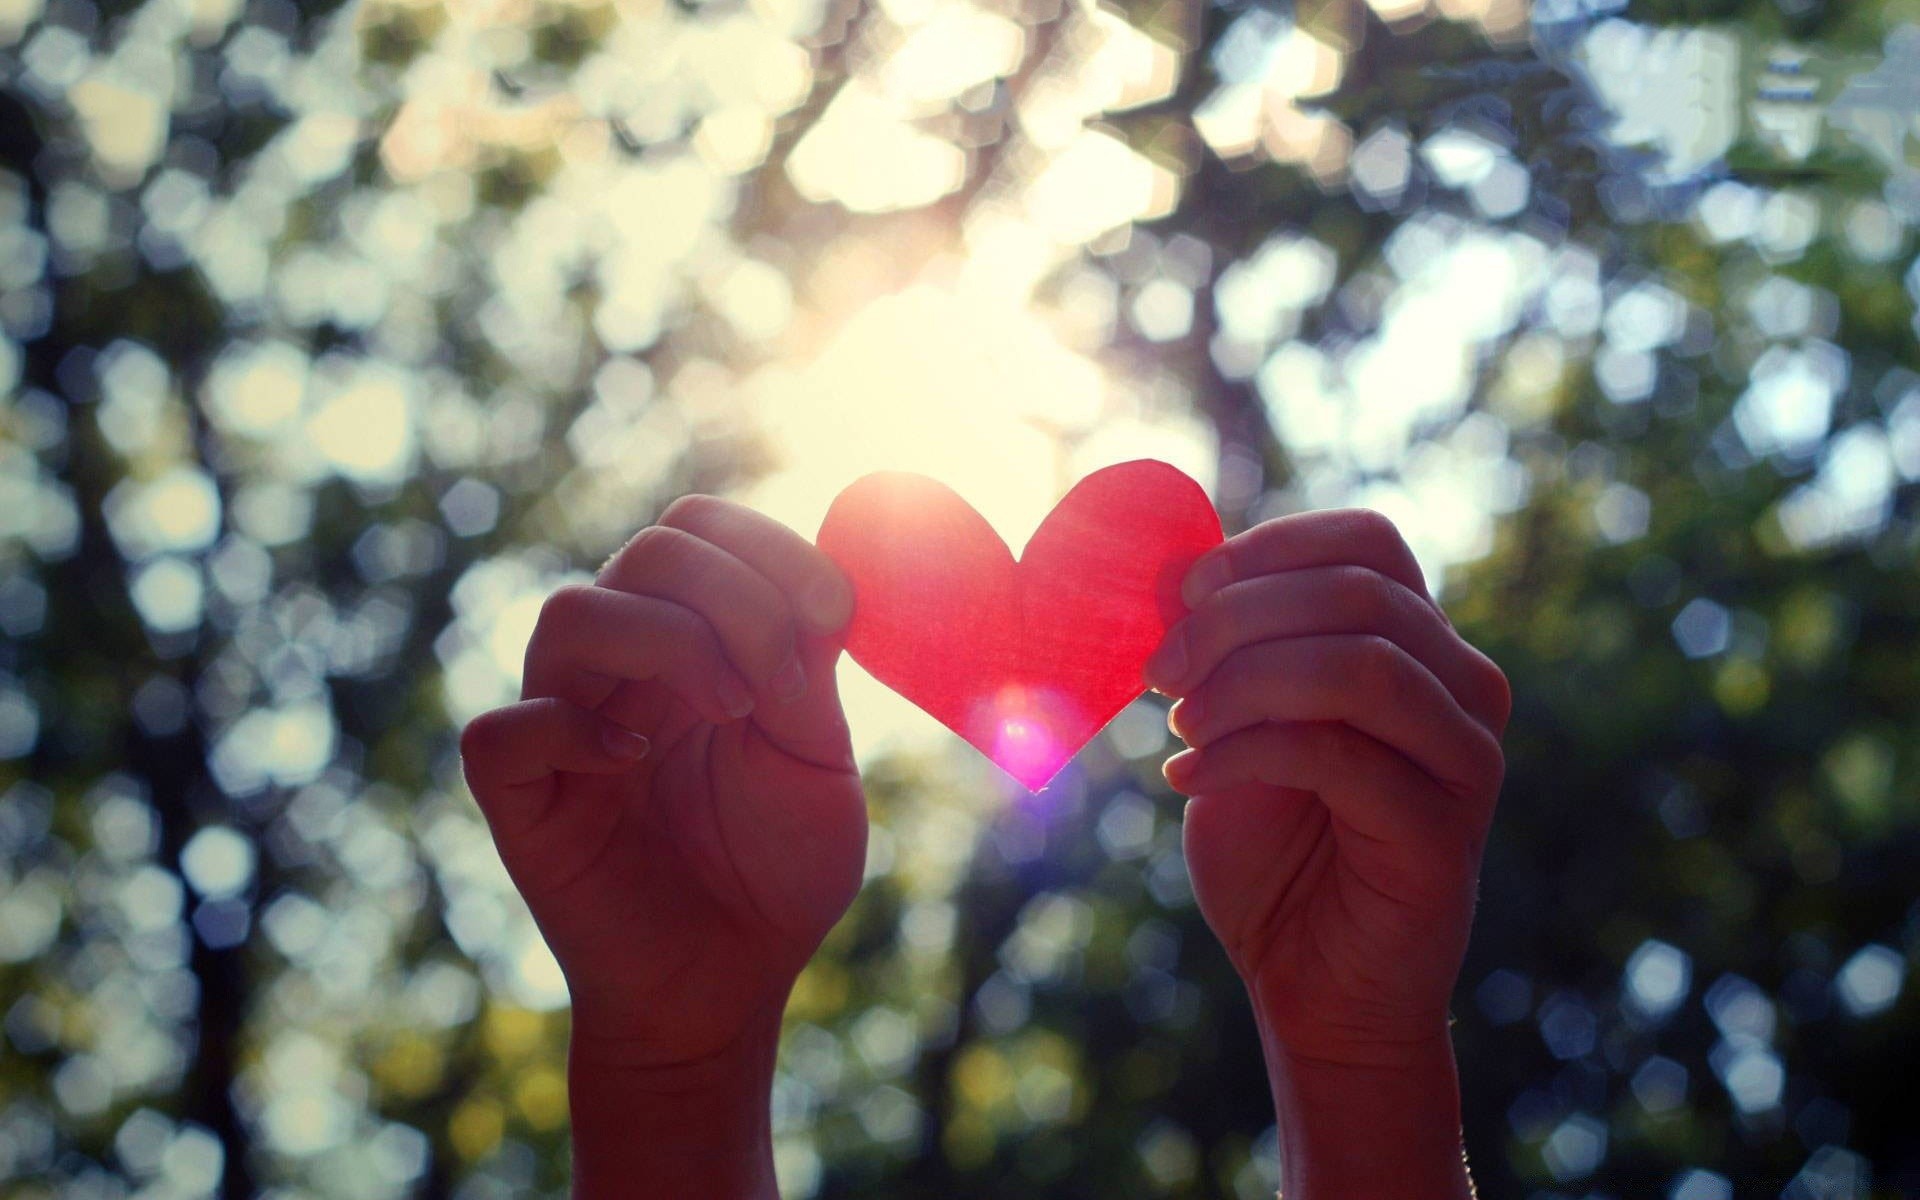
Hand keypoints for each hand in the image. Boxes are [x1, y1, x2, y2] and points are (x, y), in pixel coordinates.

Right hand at [459, 496, 865, 1196]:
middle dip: (734, 595)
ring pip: (572, 614)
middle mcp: (620, 666)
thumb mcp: (816, 760)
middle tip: (777, 684)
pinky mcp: (519, 796)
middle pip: (647, 551)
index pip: (701, 529)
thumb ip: (807, 668)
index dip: (768, 547)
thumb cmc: (776, 874)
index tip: (835, 616)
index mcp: (692, 640)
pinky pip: (506, 729)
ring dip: (667, 642)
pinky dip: (573, 730)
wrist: (732, 987)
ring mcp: (563, 724)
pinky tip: (634, 761)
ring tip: (729, 712)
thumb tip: (817, 578)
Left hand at [1145, 509, 1507, 1197]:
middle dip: (1235, 619)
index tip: (1183, 593)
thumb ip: (1224, 650)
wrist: (1309, 984)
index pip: (1369, 542)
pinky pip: (1342, 757)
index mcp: (1419, 645)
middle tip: (1158, 672)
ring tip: (1179, 727)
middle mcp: (1463, 688)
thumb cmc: (1272, 849)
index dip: (1270, 548)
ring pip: (1362, 667)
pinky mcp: (1444, 833)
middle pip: (1358, 595)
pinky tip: (1186, 780)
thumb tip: (1170, 570)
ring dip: (1245, 683)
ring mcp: (1467, 760)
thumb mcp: (1235, 725)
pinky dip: (1246, 754)